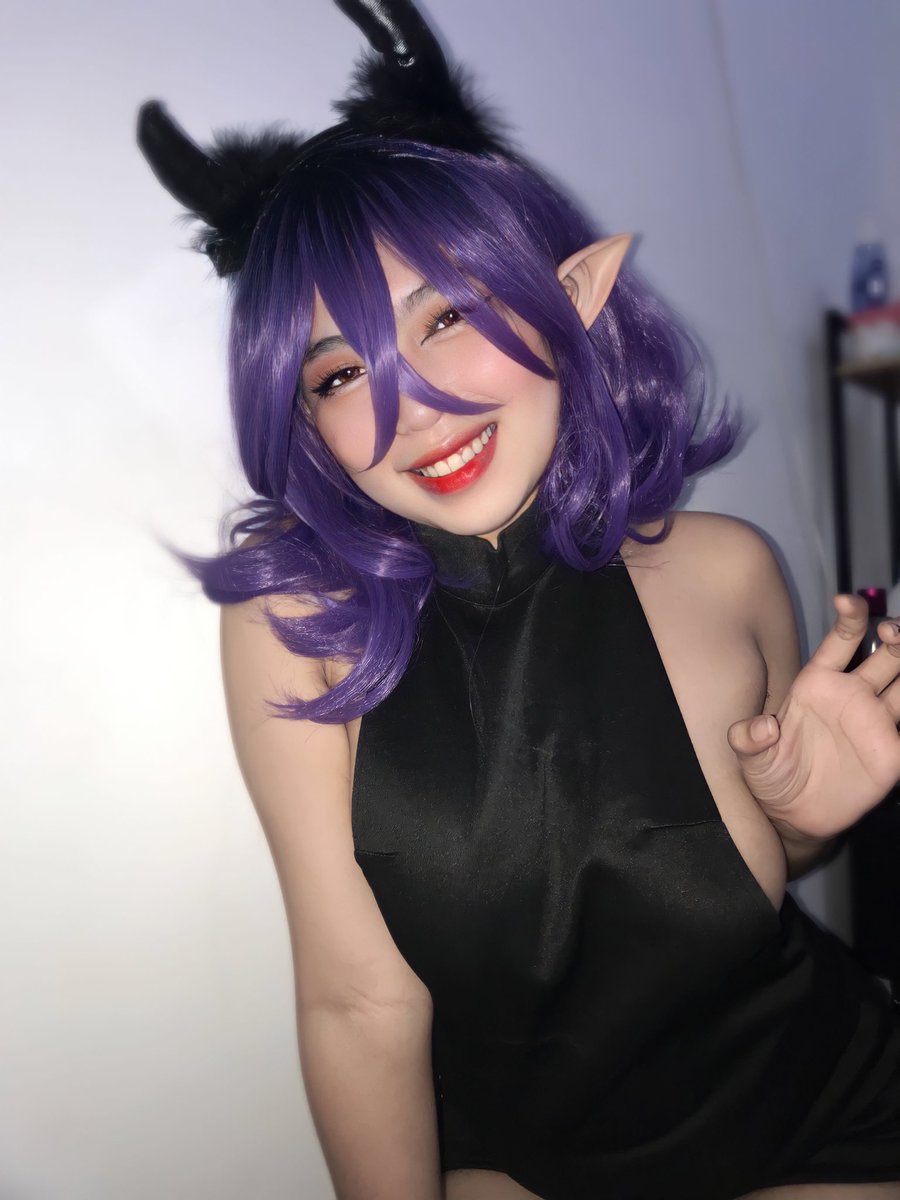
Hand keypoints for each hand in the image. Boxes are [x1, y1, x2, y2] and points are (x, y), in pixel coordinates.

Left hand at [727, 595, 899, 839]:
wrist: (789, 813)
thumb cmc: (768, 773)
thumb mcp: (748, 755)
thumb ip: (748, 738)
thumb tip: (761, 728)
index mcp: (819, 683)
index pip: (841, 640)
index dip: (850, 615)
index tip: (847, 599)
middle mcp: (853, 695)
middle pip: (886, 653)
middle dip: (897, 633)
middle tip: (893, 631)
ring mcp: (876, 721)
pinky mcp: (891, 752)